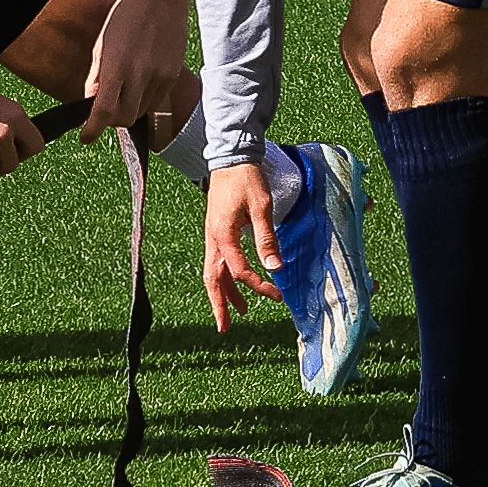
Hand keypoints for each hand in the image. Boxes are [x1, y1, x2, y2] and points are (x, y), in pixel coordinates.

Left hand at [84, 0, 193, 141]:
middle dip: (111, 120)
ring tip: (125, 89)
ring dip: (130, 108)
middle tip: (105, 109)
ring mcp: (161, 77)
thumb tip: (91, 101)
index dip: (93, 129)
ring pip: (142, 112)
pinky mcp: (174, 76)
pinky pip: (157, 100)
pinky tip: (141, 80)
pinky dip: (145, 99)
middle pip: (124, 118)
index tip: (86, 136)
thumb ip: (97, 76)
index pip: (104, 111)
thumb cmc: (126, 14)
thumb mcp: (102, 44)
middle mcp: (141, 75)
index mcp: (118, 66)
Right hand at [201, 159, 278, 329]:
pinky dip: (224, 278)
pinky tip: (236, 284)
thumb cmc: (247, 180)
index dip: (256, 285)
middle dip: (219, 305)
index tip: (276, 293)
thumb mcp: (261, 207)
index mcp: (222, 234)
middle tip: (225, 328)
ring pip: (213, 272)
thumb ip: (266, 238)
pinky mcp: (216, 232)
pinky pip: (217, 261)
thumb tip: (275, 267)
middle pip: (212, 279)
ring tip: (237, 313)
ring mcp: (212, 236)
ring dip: (223, 294)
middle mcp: (213, 238)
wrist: (231, 158)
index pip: (238, 270)